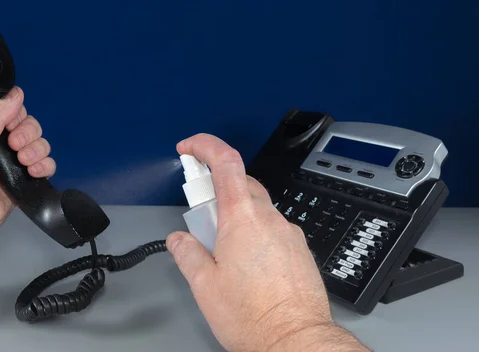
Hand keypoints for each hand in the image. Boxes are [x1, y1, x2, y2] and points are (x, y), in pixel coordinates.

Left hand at [0, 86, 55, 289]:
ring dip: (38, 150)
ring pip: (41, 148)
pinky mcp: (23, 187)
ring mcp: (13, 168)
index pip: (12, 114)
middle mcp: (0, 149)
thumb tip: (15, 94)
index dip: (18, 116)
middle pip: (31, 129)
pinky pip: (45, 170)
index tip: (11, 126)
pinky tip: (34, 172)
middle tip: (14, 146)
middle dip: (29, 134)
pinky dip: (46, 167)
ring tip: (24, 161)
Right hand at [167, 134, 367, 351]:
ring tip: (223, 250)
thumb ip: (187, 254)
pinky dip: (256, 233)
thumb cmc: (253, 316)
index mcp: (242, 219)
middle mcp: (270, 219)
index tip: (189, 148)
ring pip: (259, 208)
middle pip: (242, 183)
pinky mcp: (300, 250)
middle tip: (201, 215)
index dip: (205, 146)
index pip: (226, 162)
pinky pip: (274, 229)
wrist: (296, 341)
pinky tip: (248, 262)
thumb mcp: (205, 286)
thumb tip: (178, 240)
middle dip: (218, 190)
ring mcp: (289, 234)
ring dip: (237, 216)